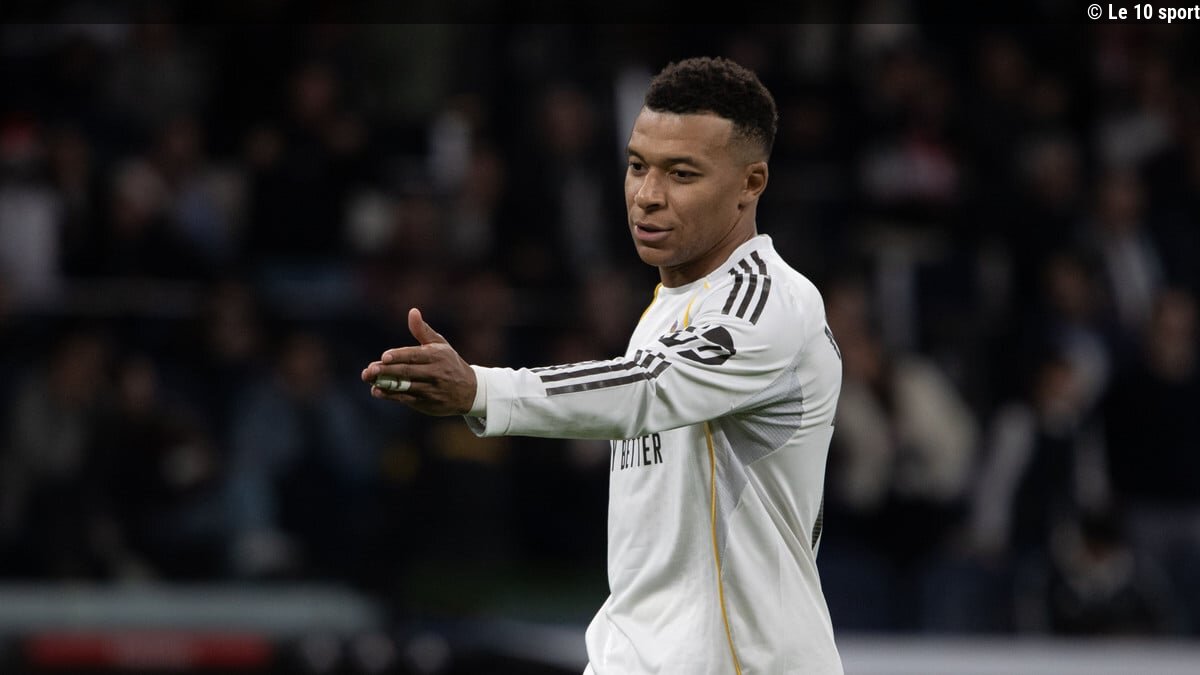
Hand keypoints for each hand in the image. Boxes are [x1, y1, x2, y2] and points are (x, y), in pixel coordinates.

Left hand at [361, 308, 477, 415]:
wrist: (469, 391)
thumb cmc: (449, 363)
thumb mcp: (440, 345)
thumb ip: (422, 330)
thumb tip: (412, 312)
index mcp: (437, 356)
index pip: (415, 355)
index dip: (399, 356)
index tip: (383, 356)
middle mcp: (435, 373)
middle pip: (407, 371)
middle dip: (387, 371)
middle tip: (369, 370)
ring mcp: (431, 390)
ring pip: (405, 387)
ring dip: (386, 384)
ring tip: (370, 381)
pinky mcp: (427, 403)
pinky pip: (406, 399)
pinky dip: (391, 396)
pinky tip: (377, 391)